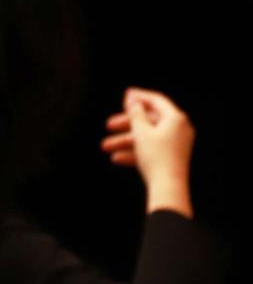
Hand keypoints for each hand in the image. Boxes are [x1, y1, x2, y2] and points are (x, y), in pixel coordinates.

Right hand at [101, 88, 194, 214]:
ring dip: (125, 141)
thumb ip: (135, 113)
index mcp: (175, 118)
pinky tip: (117, 158)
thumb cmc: (157, 157)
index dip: (139, 97)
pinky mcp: (171, 158)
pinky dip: (135, 152)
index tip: (125, 94)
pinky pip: (150, 150)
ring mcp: (175, 144)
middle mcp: (178, 129)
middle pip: (148, 121)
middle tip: (109, 125)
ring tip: (106, 147)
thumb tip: (133, 101)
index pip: (156, 101)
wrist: (168, 188)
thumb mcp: (141, 132)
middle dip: (126, 125)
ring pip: (146, 138)